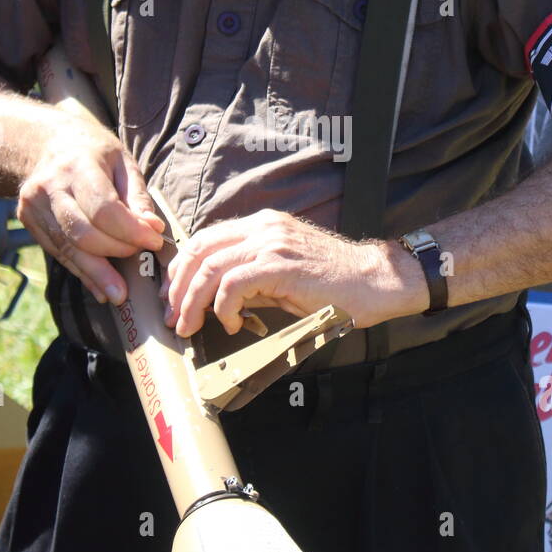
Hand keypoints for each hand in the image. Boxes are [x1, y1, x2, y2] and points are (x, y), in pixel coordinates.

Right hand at [17, 115, 164, 303]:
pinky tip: (99, 286)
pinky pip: (58, 253)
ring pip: (68, 249)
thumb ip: (137, 197)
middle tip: (140, 259)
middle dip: (116, 252)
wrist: (49, 143)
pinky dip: (81, 272)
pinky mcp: (28, 221)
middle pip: (84, 234)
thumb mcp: (123, 163)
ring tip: (119, 295)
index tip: (154, 242)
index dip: (131, 231)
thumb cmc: (95, 154)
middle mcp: (51, 186)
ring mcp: (34, 205)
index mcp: (79, 165)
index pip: (104, 209)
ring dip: (97, 274)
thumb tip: (153, 229)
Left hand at [162, 208, 427, 336]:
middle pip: (198, 250)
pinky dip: (222, 307)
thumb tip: (217, 301)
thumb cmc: (336, 284)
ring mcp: (271, 243)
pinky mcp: (280, 264)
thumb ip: (252, 280)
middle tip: (174, 318)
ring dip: (192, 302)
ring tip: (191, 326)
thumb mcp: (284, 276)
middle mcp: (263, 227)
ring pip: (209, 267)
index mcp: (262, 225)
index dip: (182, 271)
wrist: (377, 281)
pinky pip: (232, 284)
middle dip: (178, 287)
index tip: (176, 300)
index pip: (204, 239)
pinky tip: (232, 323)